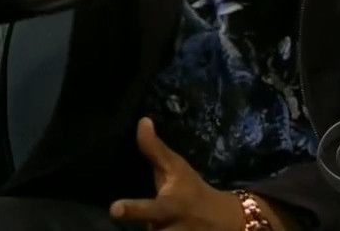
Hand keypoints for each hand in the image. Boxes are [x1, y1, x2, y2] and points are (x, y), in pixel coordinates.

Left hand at [109, 118, 243, 230]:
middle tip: (123, 214)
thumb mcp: (177, 168)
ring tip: (128, 224)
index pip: (150, 209)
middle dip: (142, 228)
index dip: (133, 210)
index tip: (113, 210)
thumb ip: (155, 150)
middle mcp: (173, 230)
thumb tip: (142, 120)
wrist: (226, 221)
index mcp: (171, 207)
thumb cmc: (193, 190)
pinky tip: (154, 229)